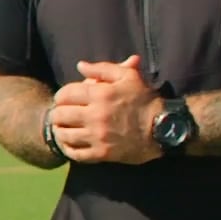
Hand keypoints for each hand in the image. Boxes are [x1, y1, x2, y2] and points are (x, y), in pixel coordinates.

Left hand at [50, 55, 165, 164]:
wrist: (163, 128)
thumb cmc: (145, 100)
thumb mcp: (128, 77)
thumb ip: (102, 69)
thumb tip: (80, 66)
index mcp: (101, 95)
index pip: (65, 94)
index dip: (61, 96)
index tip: (64, 100)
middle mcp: (96, 116)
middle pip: (60, 115)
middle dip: (58, 113)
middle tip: (61, 114)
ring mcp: (98, 136)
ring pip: (64, 134)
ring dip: (60, 130)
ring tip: (63, 128)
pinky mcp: (102, 154)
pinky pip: (75, 153)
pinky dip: (68, 149)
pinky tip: (71, 143)